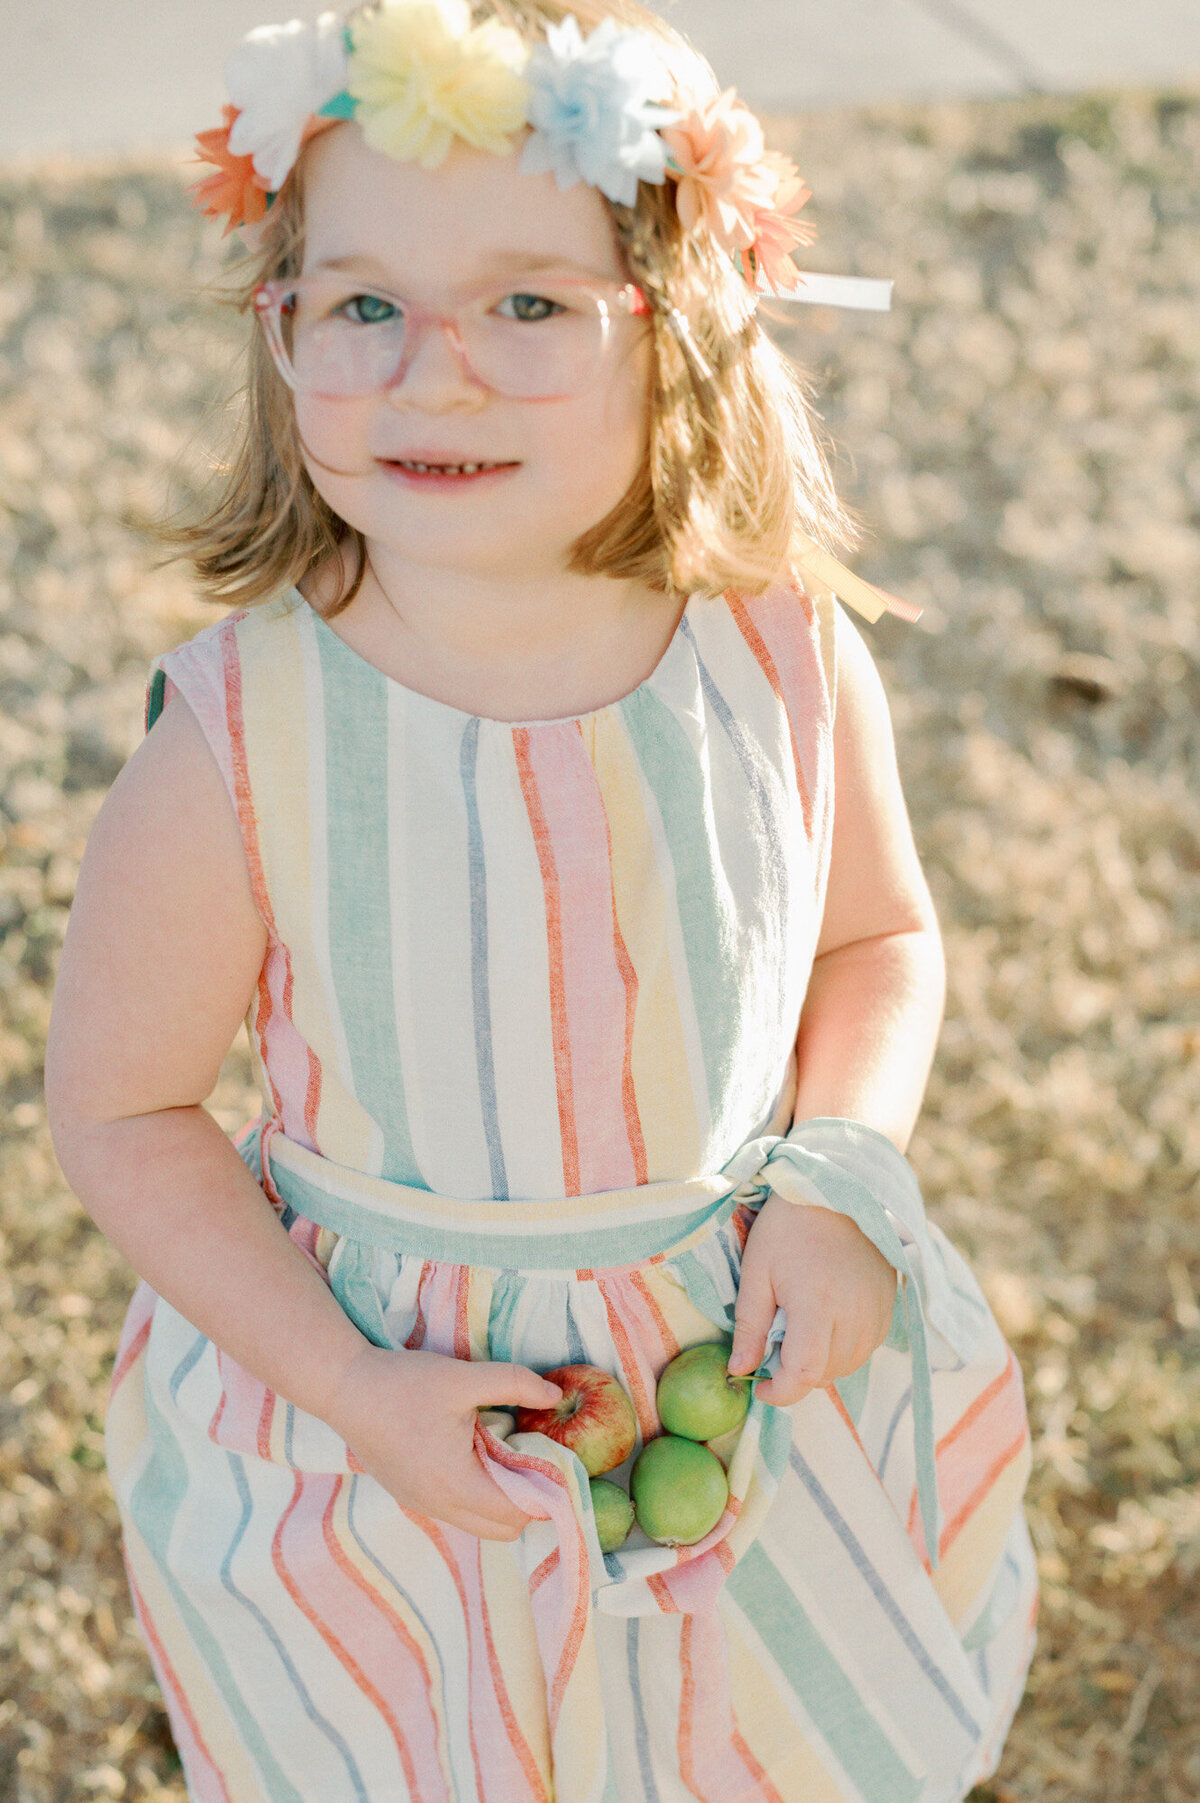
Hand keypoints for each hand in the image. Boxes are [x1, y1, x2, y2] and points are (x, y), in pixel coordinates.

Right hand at [323, 1345, 562, 1540]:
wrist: (345, 1388)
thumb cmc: (405, 1384)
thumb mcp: (464, 1378)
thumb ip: (515, 1384)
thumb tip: (556, 1394)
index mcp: (456, 1485)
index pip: (518, 1514)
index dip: (543, 1491)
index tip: (554, 1459)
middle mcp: (439, 1506)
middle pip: (502, 1530)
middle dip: (526, 1500)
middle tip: (532, 1457)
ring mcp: (420, 1504)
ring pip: (478, 1523)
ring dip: (499, 1499)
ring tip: (504, 1452)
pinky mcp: (408, 1495)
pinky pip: (455, 1511)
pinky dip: (475, 1494)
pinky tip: (474, 1453)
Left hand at [726, 1194, 896, 1406]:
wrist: (835, 1193)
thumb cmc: (788, 1228)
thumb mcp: (756, 1271)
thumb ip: (750, 1326)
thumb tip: (740, 1370)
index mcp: (816, 1304)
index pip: (804, 1374)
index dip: (780, 1393)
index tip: (759, 1387)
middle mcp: (854, 1314)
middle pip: (824, 1374)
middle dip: (794, 1373)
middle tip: (775, 1342)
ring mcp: (876, 1312)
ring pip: (846, 1366)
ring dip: (819, 1364)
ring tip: (799, 1328)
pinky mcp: (889, 1308)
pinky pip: (864, 1349)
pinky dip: (841, 1350)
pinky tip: (825, 1322)